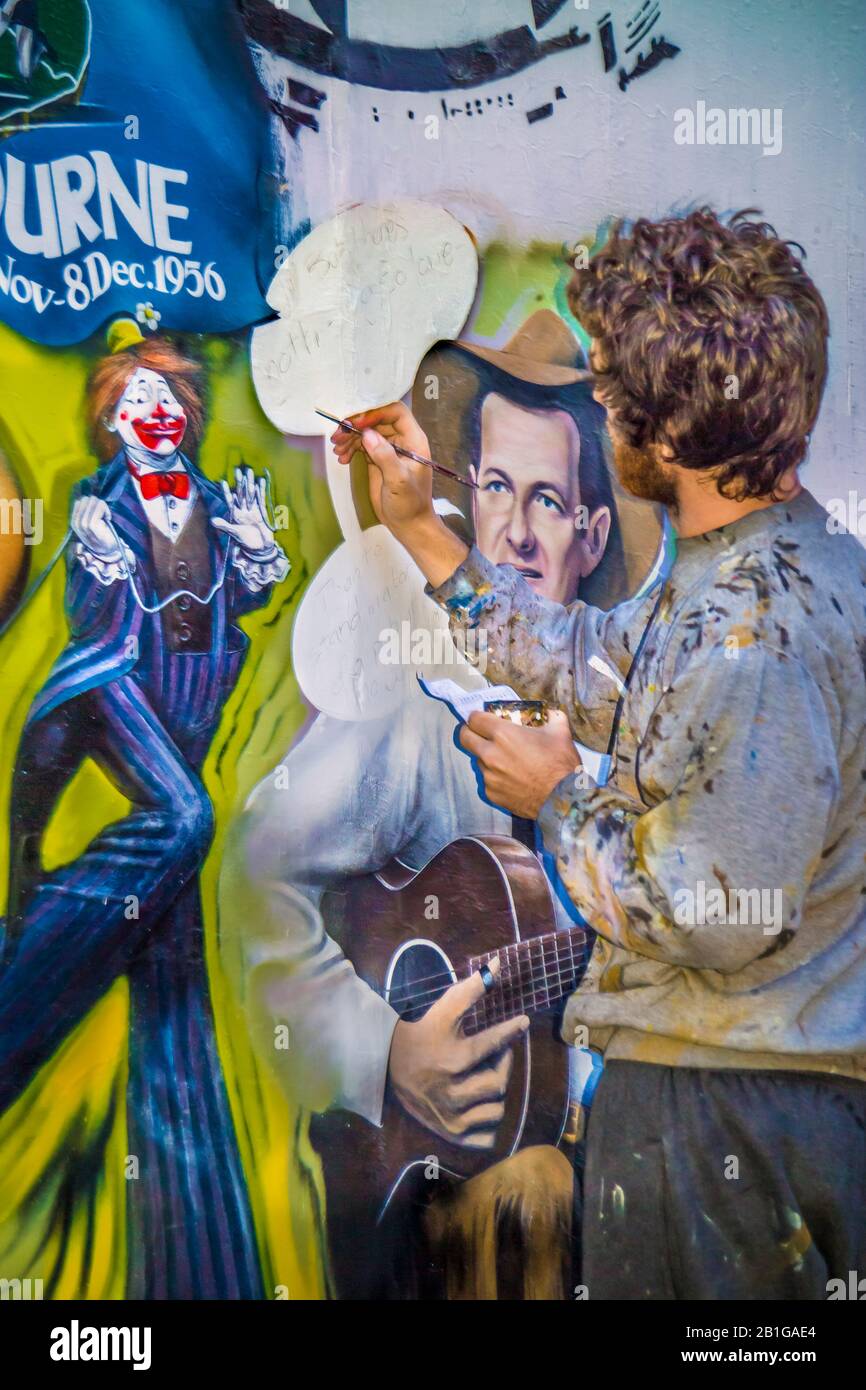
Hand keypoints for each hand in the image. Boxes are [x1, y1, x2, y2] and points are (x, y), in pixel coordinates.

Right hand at [71, 496, 119, 559]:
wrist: (108, 550)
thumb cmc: (101, 535)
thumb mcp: (89, 524)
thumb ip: (86, 512)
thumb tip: (88, 498)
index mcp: (73, 521)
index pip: (80, 501)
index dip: (92, 504)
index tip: (98, 515)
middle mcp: (76, 522)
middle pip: (86, 499)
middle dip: (97, 504)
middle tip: (102, 516)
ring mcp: (83, 523)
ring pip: (93, 500)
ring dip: (102, 507)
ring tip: (105, 518)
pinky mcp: (92, 523)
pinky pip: (100, 505)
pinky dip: (106, 510)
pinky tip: (108, 519)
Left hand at [213, 467, 276, 555]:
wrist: (259, 547)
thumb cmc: (245, 541)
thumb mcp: (234, 533)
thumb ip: (224, 525)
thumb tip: (212, 520)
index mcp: (236, 514)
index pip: (230, 500)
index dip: (226, 492)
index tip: (223, 482)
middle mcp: (244, 509)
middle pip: (241, 493)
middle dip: (239, 482)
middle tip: (237, 470)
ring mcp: (253, 509)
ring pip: (251, 493)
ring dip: (250, 482)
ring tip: (249, 471)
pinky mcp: (262, 512)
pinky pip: (261, 498)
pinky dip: (261, 490)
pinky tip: (261, 481)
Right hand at [330, 403, 468, 587]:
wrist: (408, 525)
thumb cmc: (410, 505)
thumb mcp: (398, 482)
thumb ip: (385, 457)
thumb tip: (368, 435)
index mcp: (413, 440)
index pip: (395, 412)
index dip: (375, 413)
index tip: (356, 423)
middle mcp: (401, 440)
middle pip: (377, 420)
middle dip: (356, 424)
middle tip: (338, 434)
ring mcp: (388, 449)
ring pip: (367, 432)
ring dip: (350, 437)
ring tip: (337, 449)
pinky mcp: (377, 459)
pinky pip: (362, 445)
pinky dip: (350, 448)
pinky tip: (342, 458)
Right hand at [387, 960, 529, 1148]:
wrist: (387, 1065)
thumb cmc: (421, 1033)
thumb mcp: (443, 1009)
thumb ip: (471, 988)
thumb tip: (497, 965)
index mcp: (453, 1058)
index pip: (493, 1044)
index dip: (511, 1030)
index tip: (523, 1023)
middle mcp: (452, 1090)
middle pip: (498, 1082)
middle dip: (503, 1063)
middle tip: (499, 1053)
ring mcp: (451, 1116)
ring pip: (496, 1111)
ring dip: (497, 1094)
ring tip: (487, 1078)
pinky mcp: (449, 1133)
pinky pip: (486, 1138)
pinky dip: (489, 1124)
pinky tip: (481, 1105)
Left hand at [458, 709, 580, 818]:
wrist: (562, 800)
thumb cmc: (560, 764)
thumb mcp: (560, 732)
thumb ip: (551, 717)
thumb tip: (550, 714)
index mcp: (503, 734)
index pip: (474, 719)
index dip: (477, 717)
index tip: (483, 719)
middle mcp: (490, 754)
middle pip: (464, 737)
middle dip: (470, 733)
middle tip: (481, 734)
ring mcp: (488, 776)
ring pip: (477, 760)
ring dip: (486, 757)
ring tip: (506, 761)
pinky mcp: (491, 794)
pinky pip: (487, 780)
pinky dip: (495, 777)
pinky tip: (512, 779)